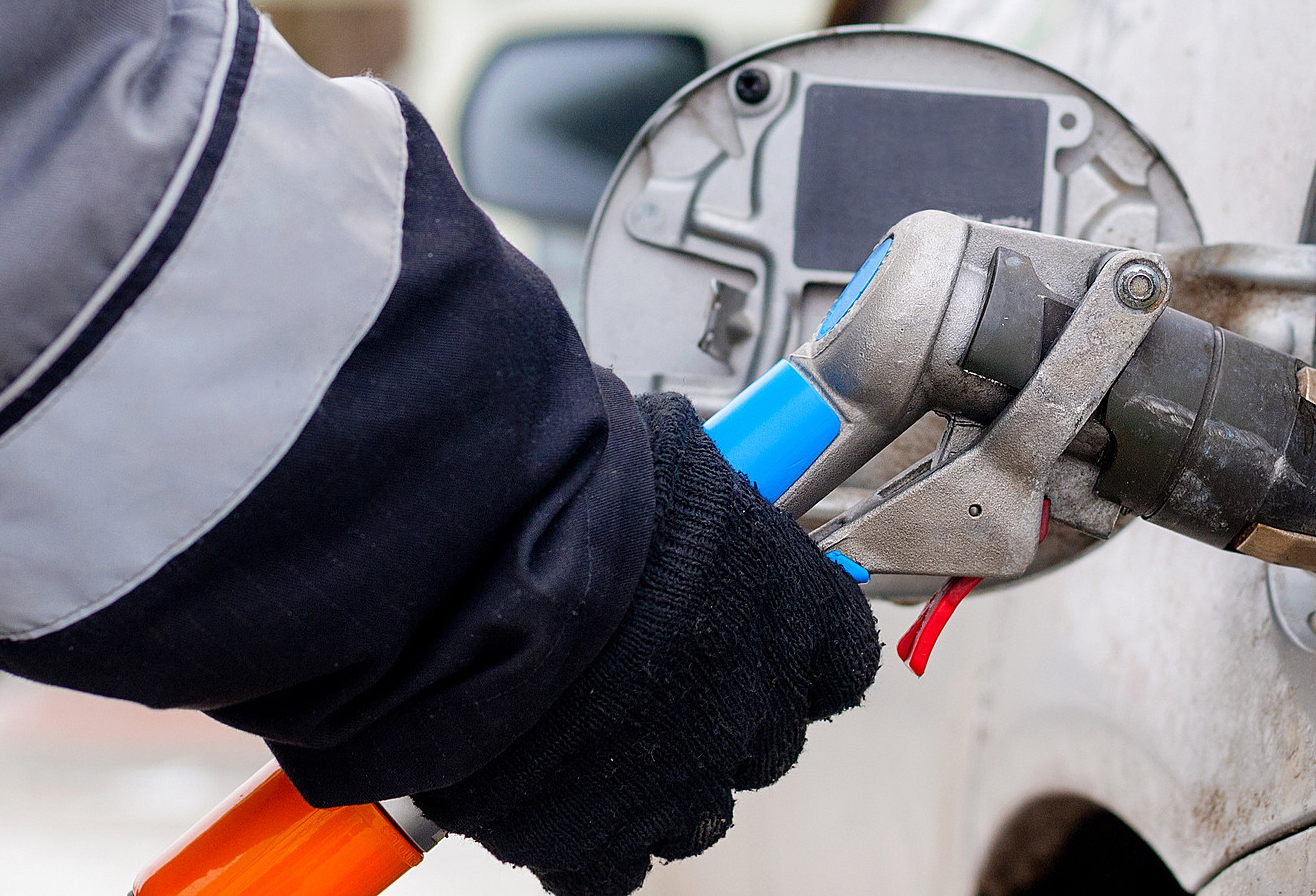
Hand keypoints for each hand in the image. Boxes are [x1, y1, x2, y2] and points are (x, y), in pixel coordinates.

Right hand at [417, 393, 880, 895]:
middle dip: (714, 710)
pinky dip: (579, 834)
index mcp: (795, 612)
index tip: (752, 627)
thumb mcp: (672, 460)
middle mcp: (756, 707)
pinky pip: (604, 863)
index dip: (791, 647)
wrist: (477, 555)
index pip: (838, 658)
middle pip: (763, 737)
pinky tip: (543, 782)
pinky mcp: (589, 838)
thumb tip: (684, 497)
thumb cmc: (570, 484)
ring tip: (584, 724)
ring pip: (693, 809)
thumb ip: (701, 508)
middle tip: (645, 670)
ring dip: (652, 777)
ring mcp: (678, 782)